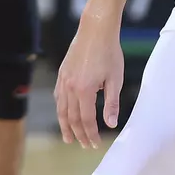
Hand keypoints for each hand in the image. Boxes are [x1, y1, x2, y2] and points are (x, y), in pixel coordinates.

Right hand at [55, 19, 123, 148]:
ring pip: (61, 110)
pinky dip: (61, 110)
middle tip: (84, 145)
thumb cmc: (109, 52)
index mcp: (85, 90)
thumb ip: (112, 102)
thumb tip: (111, 123)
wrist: (96, 30)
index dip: (90, 134)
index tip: (95, 144)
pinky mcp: (62, 74)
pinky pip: (58, 97)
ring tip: (69, 137)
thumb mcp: (116, 78)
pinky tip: (64, 115)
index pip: (86, 120)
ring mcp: (63, 80)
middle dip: (78, 134)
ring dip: (66, 126)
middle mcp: (70, 87)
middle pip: (71, 118)